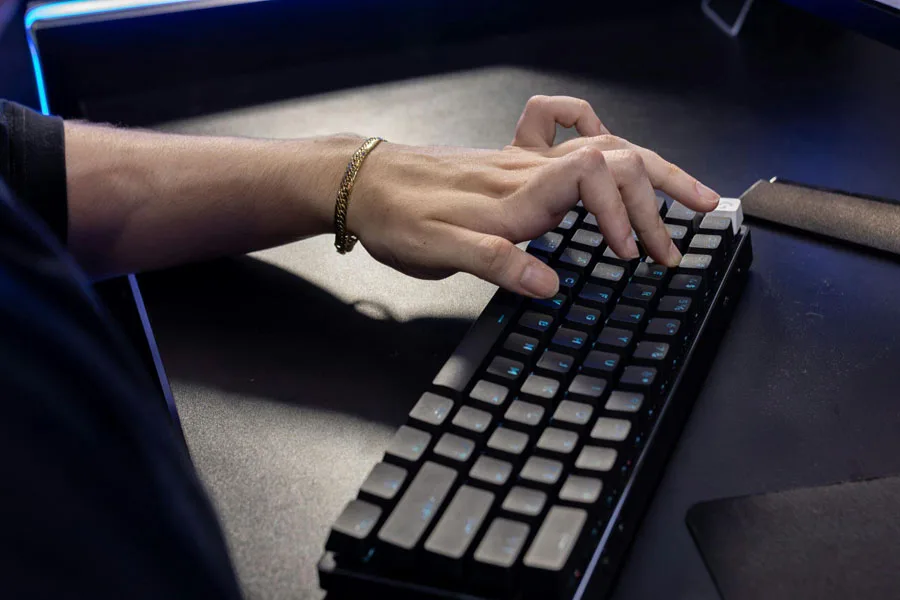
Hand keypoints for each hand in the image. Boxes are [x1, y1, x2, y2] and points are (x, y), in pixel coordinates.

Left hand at [349, 95, 719, 297]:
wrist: (363, 184)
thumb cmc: (396, 219)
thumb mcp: (437, 253)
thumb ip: (496, 264)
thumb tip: (552, 285)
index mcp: (517, 196)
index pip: (592, 176)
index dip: (624, 211)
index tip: (632, 255)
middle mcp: (529, 171)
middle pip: (616, 159)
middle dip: (659, 201)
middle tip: (679, 247)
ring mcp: (525, 161)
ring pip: (607, 146)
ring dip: (651, 174)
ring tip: (687, 198)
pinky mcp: (516, 161)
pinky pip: (570, 132)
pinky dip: (603, 138)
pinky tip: (613, 155)